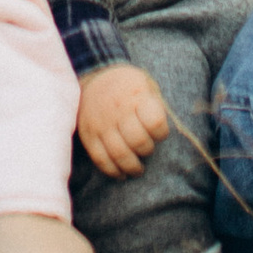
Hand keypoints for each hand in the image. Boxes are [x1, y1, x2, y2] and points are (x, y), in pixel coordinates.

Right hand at [76, 61, 170, 175]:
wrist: (93, 79)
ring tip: (138, 169)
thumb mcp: (146, 84)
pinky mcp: (88, 136)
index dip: (161, 133)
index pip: (155, 122)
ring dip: (132, 167)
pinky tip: (121, 174)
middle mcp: (118, 109)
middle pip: (138, 141)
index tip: (159, 134)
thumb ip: (156, 105)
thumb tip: (164, 131)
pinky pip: (101, 159)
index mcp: (136, 94)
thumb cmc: (128, 86)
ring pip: (119, 154)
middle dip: (147, 150)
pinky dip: (113, 171)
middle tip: (147, 150)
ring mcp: (101, 124)